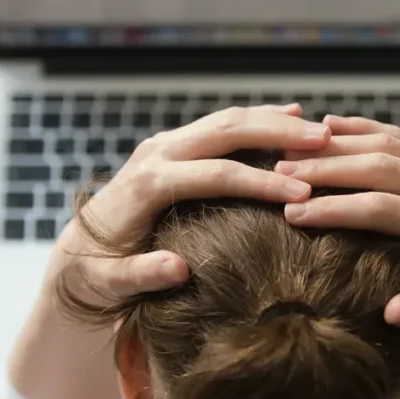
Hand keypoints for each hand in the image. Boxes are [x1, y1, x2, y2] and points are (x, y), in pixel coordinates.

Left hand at [48, 104, 329, 302]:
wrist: (75, 251)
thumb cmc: (95, 274)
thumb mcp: (109, 283)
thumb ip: (139, 275)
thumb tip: (178, 269)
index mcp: (147, 184)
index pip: (215, 175)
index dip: (261, 183)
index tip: (303, 193)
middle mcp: (157, 154)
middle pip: (227, 131)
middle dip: (278, 134)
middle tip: (324, 142)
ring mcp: (166, 145)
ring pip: (228, 120)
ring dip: (275, 121)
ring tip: (320, 131)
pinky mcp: (175, 145)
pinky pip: (223, 125)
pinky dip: (259, 119)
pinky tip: (294, 115)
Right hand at [274, 115, 399, 344]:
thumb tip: (392, 310)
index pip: (385, 208)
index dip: (337, 208)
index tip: (294, 213)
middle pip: (383, 166)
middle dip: (328, 168)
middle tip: (279, 173)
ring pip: (390, 144)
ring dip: (339, 144)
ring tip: (291, 152)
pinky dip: (364, 129)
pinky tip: (328, 126)